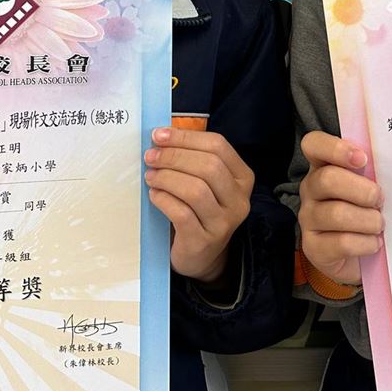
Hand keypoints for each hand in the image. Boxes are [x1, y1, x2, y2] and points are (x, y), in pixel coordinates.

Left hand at [143, 127, 253, 283]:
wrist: (200, 255)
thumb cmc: (198, 210)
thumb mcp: (204, 182)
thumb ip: (191, 159)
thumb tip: (160, 137)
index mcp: (242, 177)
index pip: (218, 146)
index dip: (186, 138)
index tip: (158, 135)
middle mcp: (239, 199)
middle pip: (209, 166)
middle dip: (174, 156)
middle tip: (150, 156)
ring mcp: (224, 222)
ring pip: (196, 190)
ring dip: (167, 178)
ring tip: (150, 176)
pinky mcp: (204, 240)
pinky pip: (182, 214)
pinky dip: (164, 200)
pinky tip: (154, 195)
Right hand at [297, 131, 382, 286]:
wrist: (360, 259)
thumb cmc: (367, 213)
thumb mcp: (369, 188)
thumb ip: (374, 172)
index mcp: (323, 167)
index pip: (313, 144)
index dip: (335, 148)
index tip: (363, 159)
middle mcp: (310, 189)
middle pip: (328, 179)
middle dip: (363, 191)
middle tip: (380, 201)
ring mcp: (308, 218)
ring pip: (337, 213)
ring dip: (368, 220)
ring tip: (379, 225)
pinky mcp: (313, 247)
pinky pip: (342, 242)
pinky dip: (365, 243)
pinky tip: (374, 243)